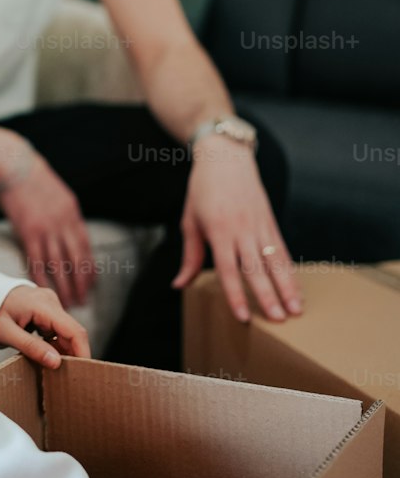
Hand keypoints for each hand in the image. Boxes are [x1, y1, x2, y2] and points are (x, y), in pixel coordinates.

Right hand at [0, 142, 95, 308]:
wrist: (14, 164)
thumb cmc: (33, 177)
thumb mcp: (59, 193)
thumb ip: (64, 213)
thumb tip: (68, 231)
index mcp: (72, 212)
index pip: (85, 246)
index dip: (90, 266)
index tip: (92, 283)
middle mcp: (63, 222)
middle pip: (76, 258)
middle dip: (81, 282)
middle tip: (82, 300)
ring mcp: (46, 228)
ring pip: (59, 263)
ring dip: (64, 285)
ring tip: (67, 301)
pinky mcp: (28, 231)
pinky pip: (37, 259)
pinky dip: (41, 276)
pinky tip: (43, 288)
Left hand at [0, 283, 90, 368]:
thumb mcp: (6, 333)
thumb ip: (31, 347)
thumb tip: (56, 363)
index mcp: (42, 304)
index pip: (74, 330)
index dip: (82, 352)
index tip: (84, 372)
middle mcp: (50, 301)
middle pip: (72, 332)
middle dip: (73, 355)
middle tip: (69, 378)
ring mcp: (50, 304)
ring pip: (66, 332)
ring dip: (64, 351)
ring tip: (57, 371)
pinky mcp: (47, 310)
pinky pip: (57, 330)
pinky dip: (56, 345)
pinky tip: (49, 358)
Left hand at [171, 136, 302, 323]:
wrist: (226, 157)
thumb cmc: (202, 190)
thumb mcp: (190, 221)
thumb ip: (190, 255)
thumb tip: (179, 285)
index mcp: (219, 230)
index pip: (229, 269)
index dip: (236, 295)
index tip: (244, 317)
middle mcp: (242, 230)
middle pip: (257, 268)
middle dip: (268, 296)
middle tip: (279, 320)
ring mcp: (260, 225)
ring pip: (276, 261)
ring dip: (287, 287)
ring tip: (297, 310)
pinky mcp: (271, 222)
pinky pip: (283, 251)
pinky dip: (290, 271)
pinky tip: (297, 289)